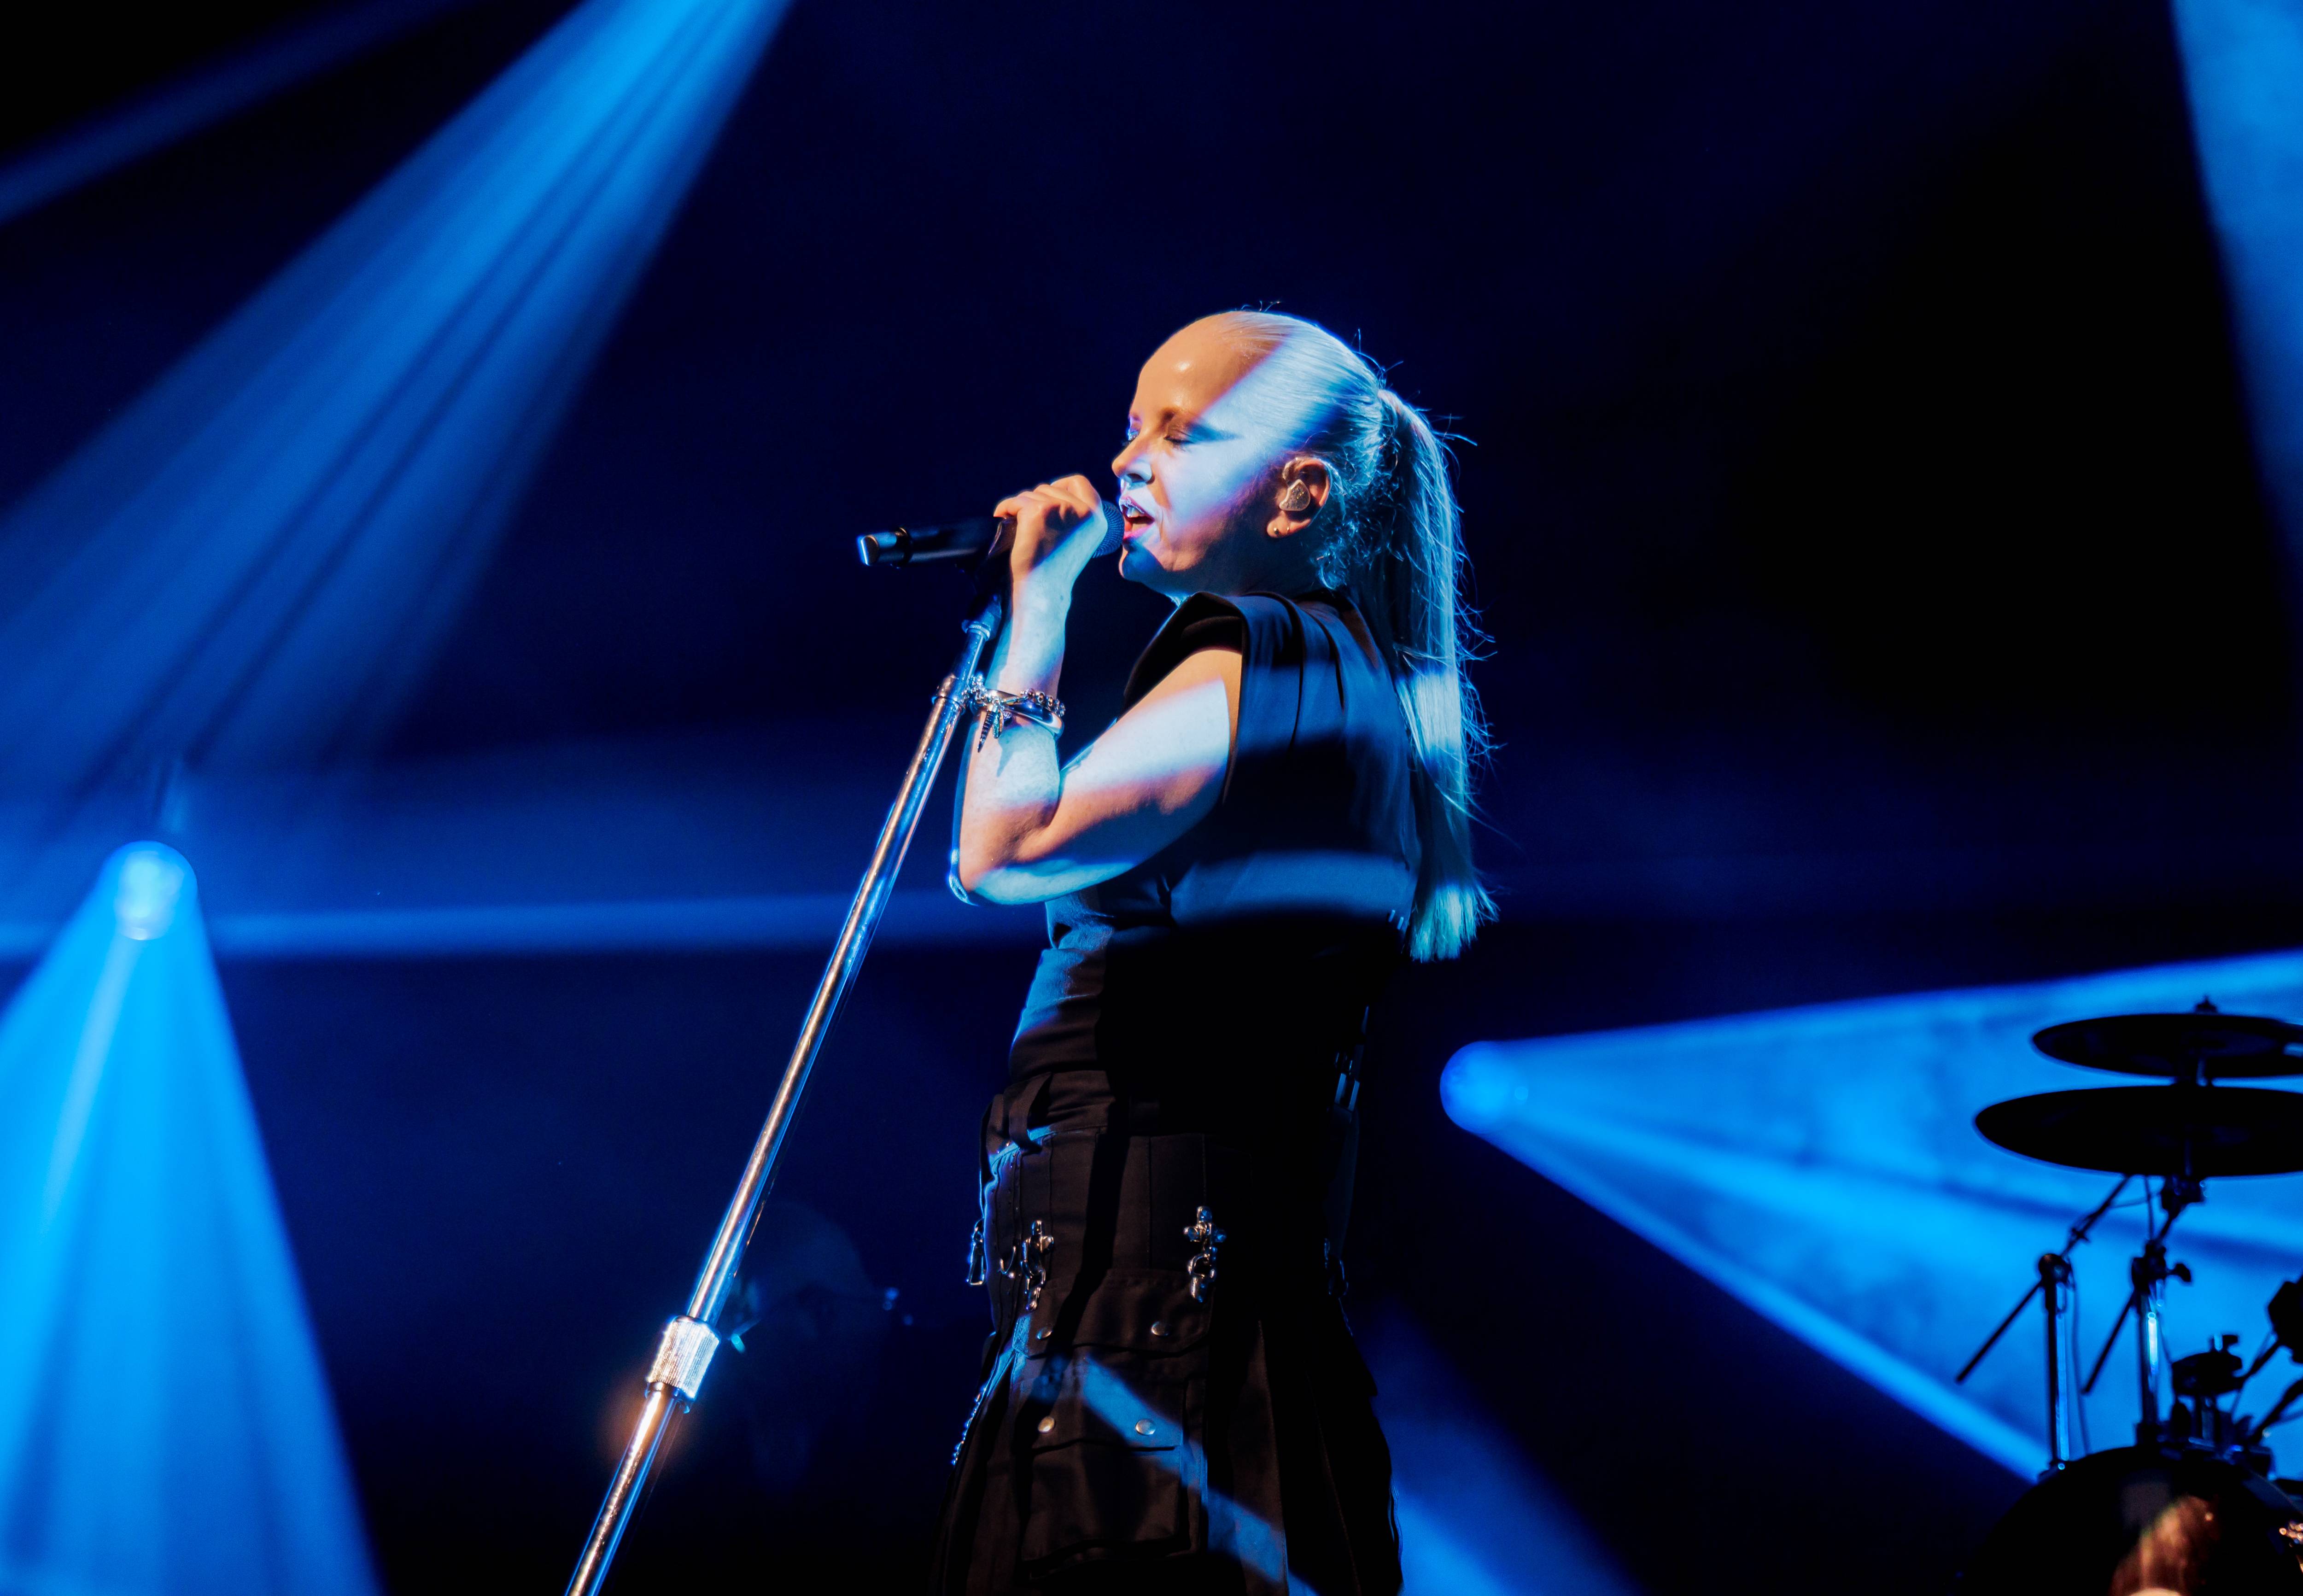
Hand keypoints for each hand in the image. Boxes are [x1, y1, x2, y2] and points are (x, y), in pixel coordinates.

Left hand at [993, 475, 1107, 592]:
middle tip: (1027, 524)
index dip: (1060, 486)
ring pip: (1032, 494)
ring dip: (1020, 507)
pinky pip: (1016, 501)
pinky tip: (1004, 522)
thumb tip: (1050, 491)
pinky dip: (1006, 509)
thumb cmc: (1055, 569)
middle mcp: (1084, 511)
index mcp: (1097, 518)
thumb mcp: (1076, 538)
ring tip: (1018, 528)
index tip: (1047, 501)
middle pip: (1051, 488)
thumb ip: (1073, 515)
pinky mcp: (1039, 511)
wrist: (1042, 590)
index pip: (1078, 482)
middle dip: (1035, 502)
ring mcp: (1062, 508)